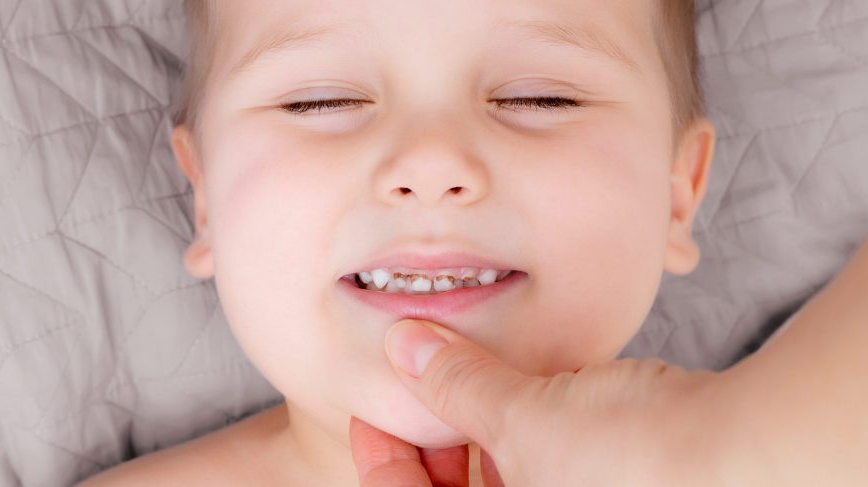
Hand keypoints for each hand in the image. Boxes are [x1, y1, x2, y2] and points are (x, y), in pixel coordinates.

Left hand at [350, 319, 726, 485]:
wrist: (742, 453)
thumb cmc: (633, 462)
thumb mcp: (524, 421)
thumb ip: (459, 386)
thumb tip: (406, 347)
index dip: (382, 458)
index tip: (375, 410)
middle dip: (434, 437)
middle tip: (423, 381)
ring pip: (502, 472)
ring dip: (480, 424)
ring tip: (473, 374)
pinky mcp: (606, 478)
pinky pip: (546, 458)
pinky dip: (528, 422)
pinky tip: (530, 384)